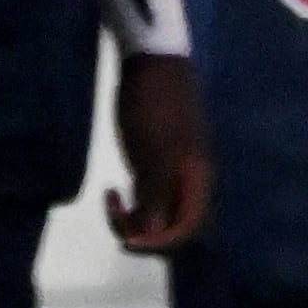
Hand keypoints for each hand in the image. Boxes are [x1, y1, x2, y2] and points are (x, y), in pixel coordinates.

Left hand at [105, 52, 211, 251]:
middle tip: (116, 221)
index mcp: (196, 178)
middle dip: (146, 234)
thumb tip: (155, 233)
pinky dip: (132, 203)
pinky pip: (150, 196)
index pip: (187, 229)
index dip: (160, 244)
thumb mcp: (152, 154)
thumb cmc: (153, 107)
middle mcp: (190, 180)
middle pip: (176, 226)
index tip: (127, 242)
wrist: (153, 64)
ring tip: (111, 205)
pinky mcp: (157, 161)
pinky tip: (114, 193)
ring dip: (135, 219)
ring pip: (160, 212)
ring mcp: (174, 171)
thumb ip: (156, 195)